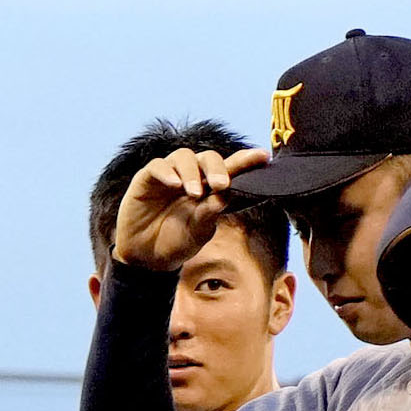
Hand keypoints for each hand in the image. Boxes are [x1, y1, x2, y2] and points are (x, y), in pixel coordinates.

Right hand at [110, 146, 264, 272]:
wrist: (148, 254)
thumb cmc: (178, 241)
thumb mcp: (199, 230)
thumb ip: (210, 213)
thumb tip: (226, 195)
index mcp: (211, 189)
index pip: (230, 170)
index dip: (246, 161)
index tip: (263, 155)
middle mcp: (192, 177)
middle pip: (208, 158)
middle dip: (217, 168)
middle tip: (222, 185)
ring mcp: (169, 175)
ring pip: (184, 156)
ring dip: (192, 172)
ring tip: (195, 193)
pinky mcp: (146, 178)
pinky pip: (157, 165)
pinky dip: (167, 172)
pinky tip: (175, 184)